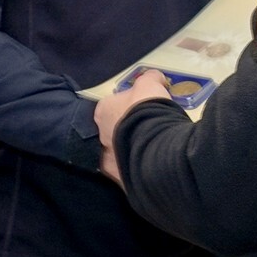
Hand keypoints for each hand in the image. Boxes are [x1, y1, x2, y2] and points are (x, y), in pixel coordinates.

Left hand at [94, 69, 171, 185]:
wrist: (154, 144)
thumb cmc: (146, 109)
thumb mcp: (150, 84)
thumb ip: (151, 78)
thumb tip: (156, 78)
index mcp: (102, 111)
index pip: (112, 105)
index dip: (129, 105)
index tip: (143, 107)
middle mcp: (100, 135)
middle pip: (114, 129)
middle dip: (128, 128)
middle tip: (148, 126)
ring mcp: (108, 159)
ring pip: (120, 151)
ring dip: (133, 148)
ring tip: (153, 146)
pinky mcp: (120, 178)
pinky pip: (129, 169)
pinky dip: (138, 166)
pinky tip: (152, 162)